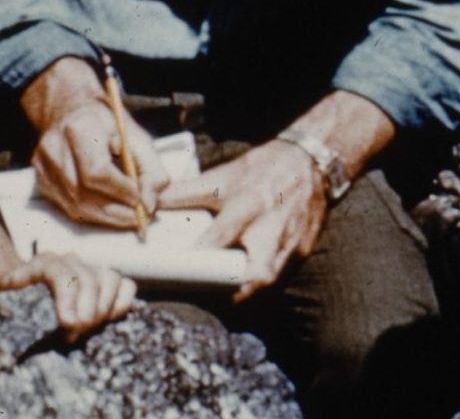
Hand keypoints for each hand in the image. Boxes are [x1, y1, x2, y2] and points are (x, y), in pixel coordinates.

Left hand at [0, 253, 135, 340]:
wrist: (22, 297)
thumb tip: (11, 304)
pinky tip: (109, 321)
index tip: (68, 323)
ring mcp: (88, 269)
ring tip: (90, 330)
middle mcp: (67, 261)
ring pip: (109, 277)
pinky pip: (125, 285)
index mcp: (41, 264)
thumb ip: (8, 301)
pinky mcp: (105, 281)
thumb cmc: (12, 305)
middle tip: (76, 335)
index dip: (67, 297)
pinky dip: (122, 303)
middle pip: (87, 279)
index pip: (60, 272)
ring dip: (104, 308)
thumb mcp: (4, 303)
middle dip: (86, 311)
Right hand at [31, 97, 170, 227]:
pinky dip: (92, 213)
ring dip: (106, 217)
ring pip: (75, 206)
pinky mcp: (41, 179)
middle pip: (84, 195)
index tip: (140, 198)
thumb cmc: (106, 123)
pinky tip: (107, 207)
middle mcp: (54, 146)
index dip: (120, 191)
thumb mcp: (136, 137)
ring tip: (126, 213)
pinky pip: (67, 208)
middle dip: (116, 212)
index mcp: (79, 127)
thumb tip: (149, 205)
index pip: (96, 171)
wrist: (68, 108)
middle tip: (140, 216)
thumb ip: (151, 170)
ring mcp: (43, 165)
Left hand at [178, 139, 327, 300]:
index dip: (202, 254)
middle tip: (211, 295)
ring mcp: (290, 242)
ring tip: (226, 295)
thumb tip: (153, 202)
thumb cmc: (258, 170)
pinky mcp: (302, 251)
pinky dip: (263, 281)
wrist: (307, 164)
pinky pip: (282, 273)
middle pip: (257, 270)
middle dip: (235, 287)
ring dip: (247, 290)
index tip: (184, 267)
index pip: (222, 235)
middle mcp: (270, 227)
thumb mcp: (221, 176)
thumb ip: (185, 193)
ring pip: (269, 278)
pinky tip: (247, 282)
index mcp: (247, 204)